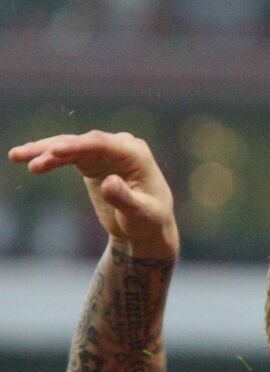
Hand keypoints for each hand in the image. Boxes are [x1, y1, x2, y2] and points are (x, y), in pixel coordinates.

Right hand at [9, 130, 178, 258]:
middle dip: (56, 150)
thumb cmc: (149, 223)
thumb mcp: (141, 215)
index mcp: (136, 154)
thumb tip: (108, 183)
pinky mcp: (92, 161)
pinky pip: (66, 156)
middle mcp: (121, 147)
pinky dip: (48, 158)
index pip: (103, 144)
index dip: (78, 146)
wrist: (147, 229)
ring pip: (70, 146)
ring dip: (44, 151)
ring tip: (16, 157)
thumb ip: (124, 199)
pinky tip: (28, 161)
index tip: (55, 151)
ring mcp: (105, 152)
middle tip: (32, 160)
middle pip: (83, 142)